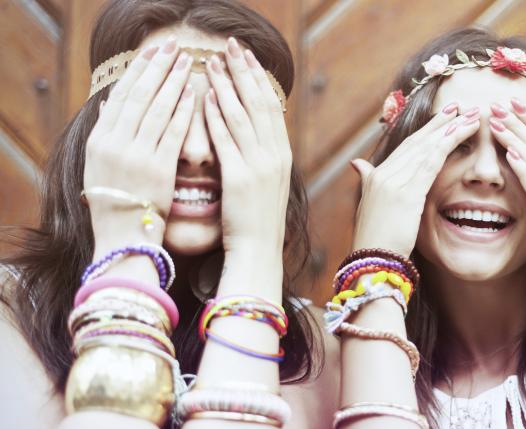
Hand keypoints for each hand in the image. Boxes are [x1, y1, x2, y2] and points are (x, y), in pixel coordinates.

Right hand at [85, 37, 194, 249]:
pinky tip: (194, 93)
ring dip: (173, 81)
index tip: (151, 54)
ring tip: (187, 62)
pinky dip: (183, 110)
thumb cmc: (116, 205)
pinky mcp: (158, 169)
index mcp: (99, 141)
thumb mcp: (100, 167)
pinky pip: (172, 132)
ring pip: (156, 108)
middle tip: (173, 47)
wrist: (123, 240)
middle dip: (157, 68)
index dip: (137, 72)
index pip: (119, 96)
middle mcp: (114, 144)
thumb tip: (110, 105)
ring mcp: (136, 156)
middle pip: (138, 95)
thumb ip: (107, 136)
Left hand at [203, 38, 291, 260]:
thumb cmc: (258, 221)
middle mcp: (275, 156)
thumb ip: (264, 157)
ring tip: (212, 61)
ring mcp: (259, 166)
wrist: (258, 250)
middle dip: (245, 71)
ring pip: (243, 115)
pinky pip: (227, 139)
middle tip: (231, 46)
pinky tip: (207, 95)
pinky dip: (217, 115)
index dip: (259, 79)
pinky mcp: (239, 177)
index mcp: (283, 156)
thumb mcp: (269, 184)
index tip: (248, 57)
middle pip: (259, 103)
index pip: (272, 107)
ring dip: (227, 84)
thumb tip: (253, 134)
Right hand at [351, 105, 479, 256]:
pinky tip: (462, 133)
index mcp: (376, 177)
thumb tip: (358, 164)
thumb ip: (368, 182)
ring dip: (451, 128)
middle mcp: (383, 174)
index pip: (406, 147)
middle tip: (460, 106)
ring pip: (427, 147)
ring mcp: (393, 182)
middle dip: (440, 122)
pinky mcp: (406, 193)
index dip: (425, 131)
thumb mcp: (371, 208)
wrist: (371, 262)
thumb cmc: (375, 242)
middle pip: (417, 141)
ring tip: (470, 116)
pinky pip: (431, 161)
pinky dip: (448, 143)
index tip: (442, 118)